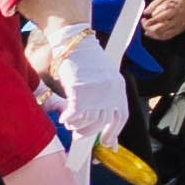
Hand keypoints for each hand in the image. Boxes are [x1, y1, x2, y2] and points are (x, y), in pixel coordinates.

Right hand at [44, 28, 128, 148]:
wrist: (74, 41)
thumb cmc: (83, 57)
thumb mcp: (101, 76)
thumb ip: (104, 96)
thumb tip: (100, 117)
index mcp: (118, 87)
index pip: (120, 117)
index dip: (114, 133)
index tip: (108, 143)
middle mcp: (111, 91)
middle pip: (102, 123)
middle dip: (89, 133)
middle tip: (79, 135)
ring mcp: (97, 92)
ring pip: (88, 121)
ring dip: (77, 126)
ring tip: (69, 122)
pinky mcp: (81, 92)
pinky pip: (75, 115)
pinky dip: (69, 119)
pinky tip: (64, 118)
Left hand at [138, 0, 184, 42]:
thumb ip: (156, 3)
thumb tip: (145, 12)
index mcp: (175, 10)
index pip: (160, 19)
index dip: (150, 21)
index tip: (144, 19)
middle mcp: (177, 20)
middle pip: (160, 29)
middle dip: (149, 28)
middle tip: (144, 23)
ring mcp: (179, 26)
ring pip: (162, 35)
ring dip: (152, 33)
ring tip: (146, 28)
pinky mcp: (179, 30)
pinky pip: (167, 37)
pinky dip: (157, 36)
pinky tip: (151, 33)